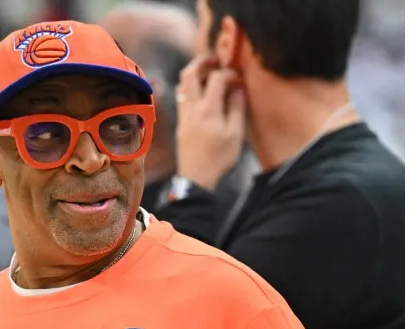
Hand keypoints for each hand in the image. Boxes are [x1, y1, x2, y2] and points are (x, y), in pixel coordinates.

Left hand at [175, 55, 246, 190]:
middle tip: (216, 60)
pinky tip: (203, 93)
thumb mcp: (235, 134)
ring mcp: (183, 114)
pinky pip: (182, 96)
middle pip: (189, 74)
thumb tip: (238, 88)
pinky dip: (191, 87)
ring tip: (209, 74)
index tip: (239, 77)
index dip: (229, 72)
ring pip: (182, 84)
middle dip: (202, 61)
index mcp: (208, 109)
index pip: (216, 78)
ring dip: (195, 74)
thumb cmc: (219, 158)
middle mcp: (191, 107)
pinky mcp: (180, 122)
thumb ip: (237, 108)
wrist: (195, 178)